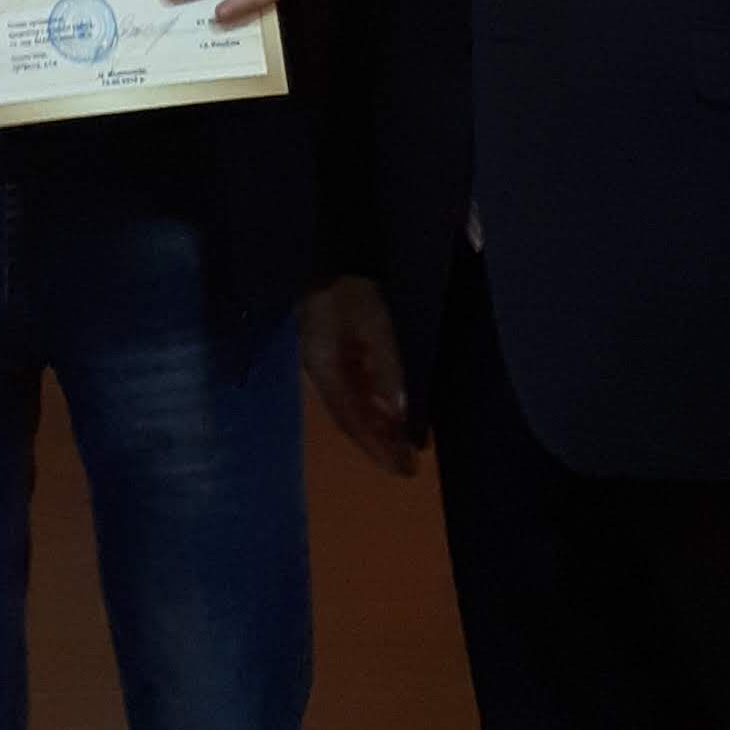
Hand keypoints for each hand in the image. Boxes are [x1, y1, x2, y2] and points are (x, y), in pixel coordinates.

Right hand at [301, 275, 418, 476]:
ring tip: (405, 450)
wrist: (333, 260)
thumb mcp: (373, 327)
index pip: (351, 420)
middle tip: (407, 469)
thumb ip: (386, 368)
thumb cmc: (351, 291)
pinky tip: (393, 417)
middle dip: (379, 445)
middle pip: (351, 420)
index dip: (376, 447)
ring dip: (379, 430)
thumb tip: (399, 413)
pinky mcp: (336, 357)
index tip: (401, 469)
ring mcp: (327, 366)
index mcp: (324, 370)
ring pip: (353, 409)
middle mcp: (321, 375)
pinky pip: (356, 393)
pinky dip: (375, 409)